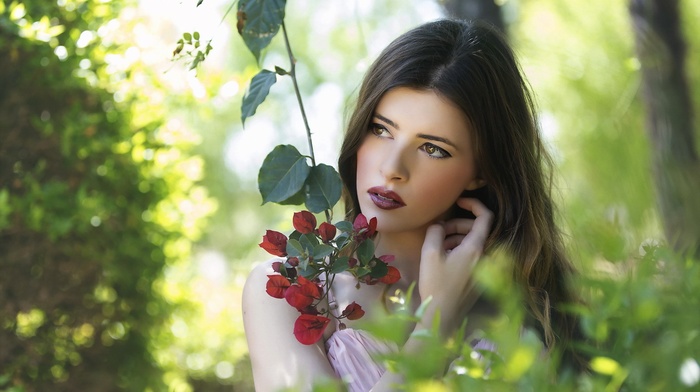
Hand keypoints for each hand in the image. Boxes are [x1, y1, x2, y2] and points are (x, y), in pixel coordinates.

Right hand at [417, 198, 493, 333]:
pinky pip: (474, 256)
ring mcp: (484, 269)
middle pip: (476, 229)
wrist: (442, 316)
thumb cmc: (436, 284)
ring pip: (474, 243)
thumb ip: (435, 232)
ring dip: (457, 238)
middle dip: (457, 224)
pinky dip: (460, 251)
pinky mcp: (479, 278)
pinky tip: (443, 258)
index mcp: (476, 248)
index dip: (474, 204)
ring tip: (438, 245)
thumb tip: (439, 225)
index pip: (486, 217)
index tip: (459, 201)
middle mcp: (485, 256)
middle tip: (439, 230)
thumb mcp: (430, 253)